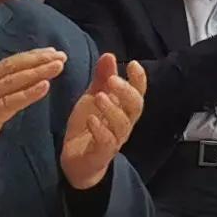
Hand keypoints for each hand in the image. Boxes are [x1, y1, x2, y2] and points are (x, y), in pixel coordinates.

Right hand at [0, 48, 67, 185]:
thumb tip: (14, 90)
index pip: (4, 66)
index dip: (28, 57)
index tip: (49, 52)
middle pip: (9, 68)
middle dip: (36, 60)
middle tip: (60, 54)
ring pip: (10, 83)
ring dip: (37, 72)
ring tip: (58, 66)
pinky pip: (8, 104)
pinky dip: (27, 94)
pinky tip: (45, 87)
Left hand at [57, 55, 146, 191]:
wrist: (77, 162)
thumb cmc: (89, 127)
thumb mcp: (92, 98)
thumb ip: (101, 78)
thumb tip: (109, 54)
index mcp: (124, 110)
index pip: (138, 92)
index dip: (139, 79)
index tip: (133, 64)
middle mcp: (124, 124)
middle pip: (135, 107)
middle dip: (126, 92)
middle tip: (112, 80)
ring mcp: (115, 140)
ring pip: (122, 124)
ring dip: (112, 109)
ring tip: (99, 97)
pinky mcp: (101, 153)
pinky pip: (106, 142)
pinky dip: (99, 130)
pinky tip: (90, 119)